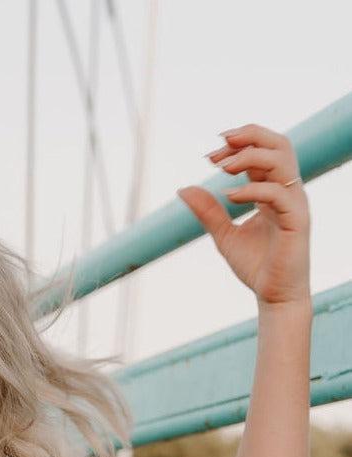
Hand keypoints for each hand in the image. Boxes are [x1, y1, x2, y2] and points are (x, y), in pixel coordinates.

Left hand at [175, 124, 310, 307]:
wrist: (274, 296)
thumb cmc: (256, 265)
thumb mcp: (224, 235)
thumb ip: (207, 211)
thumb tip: (183, 188)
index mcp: (273, 190)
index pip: (262, 151)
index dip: (238, 144)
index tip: (210, 155)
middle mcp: (287, 190)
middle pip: (279, 144)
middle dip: (249, 136)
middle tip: (220, 144)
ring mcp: (294, 203)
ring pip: (282, 160)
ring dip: (250, 156)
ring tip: (222, 167)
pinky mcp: (297, 220)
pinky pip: (278, 194)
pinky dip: (252, 190)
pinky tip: (230, 197)